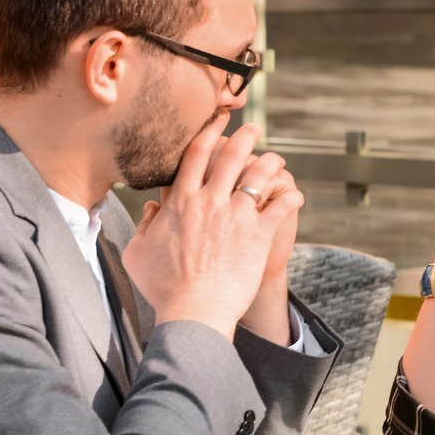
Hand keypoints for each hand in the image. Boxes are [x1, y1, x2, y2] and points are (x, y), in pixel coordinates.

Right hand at [122, 120, 297, 337]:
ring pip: (258, 174)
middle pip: (230, 155)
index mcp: (180, 202)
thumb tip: (155, 207)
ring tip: (277, 159)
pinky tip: (295, 195)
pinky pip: (281, 205)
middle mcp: (209, 202)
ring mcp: (235, 216)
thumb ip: (145, 225)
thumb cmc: (163, 288)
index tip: (218, 122)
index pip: (196, 155)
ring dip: (271, 162)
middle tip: (254, 129)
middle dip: (244, 136)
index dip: (209, 133)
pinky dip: (291, 196)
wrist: (193, 312)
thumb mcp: (138, 253)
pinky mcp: (258, 234)